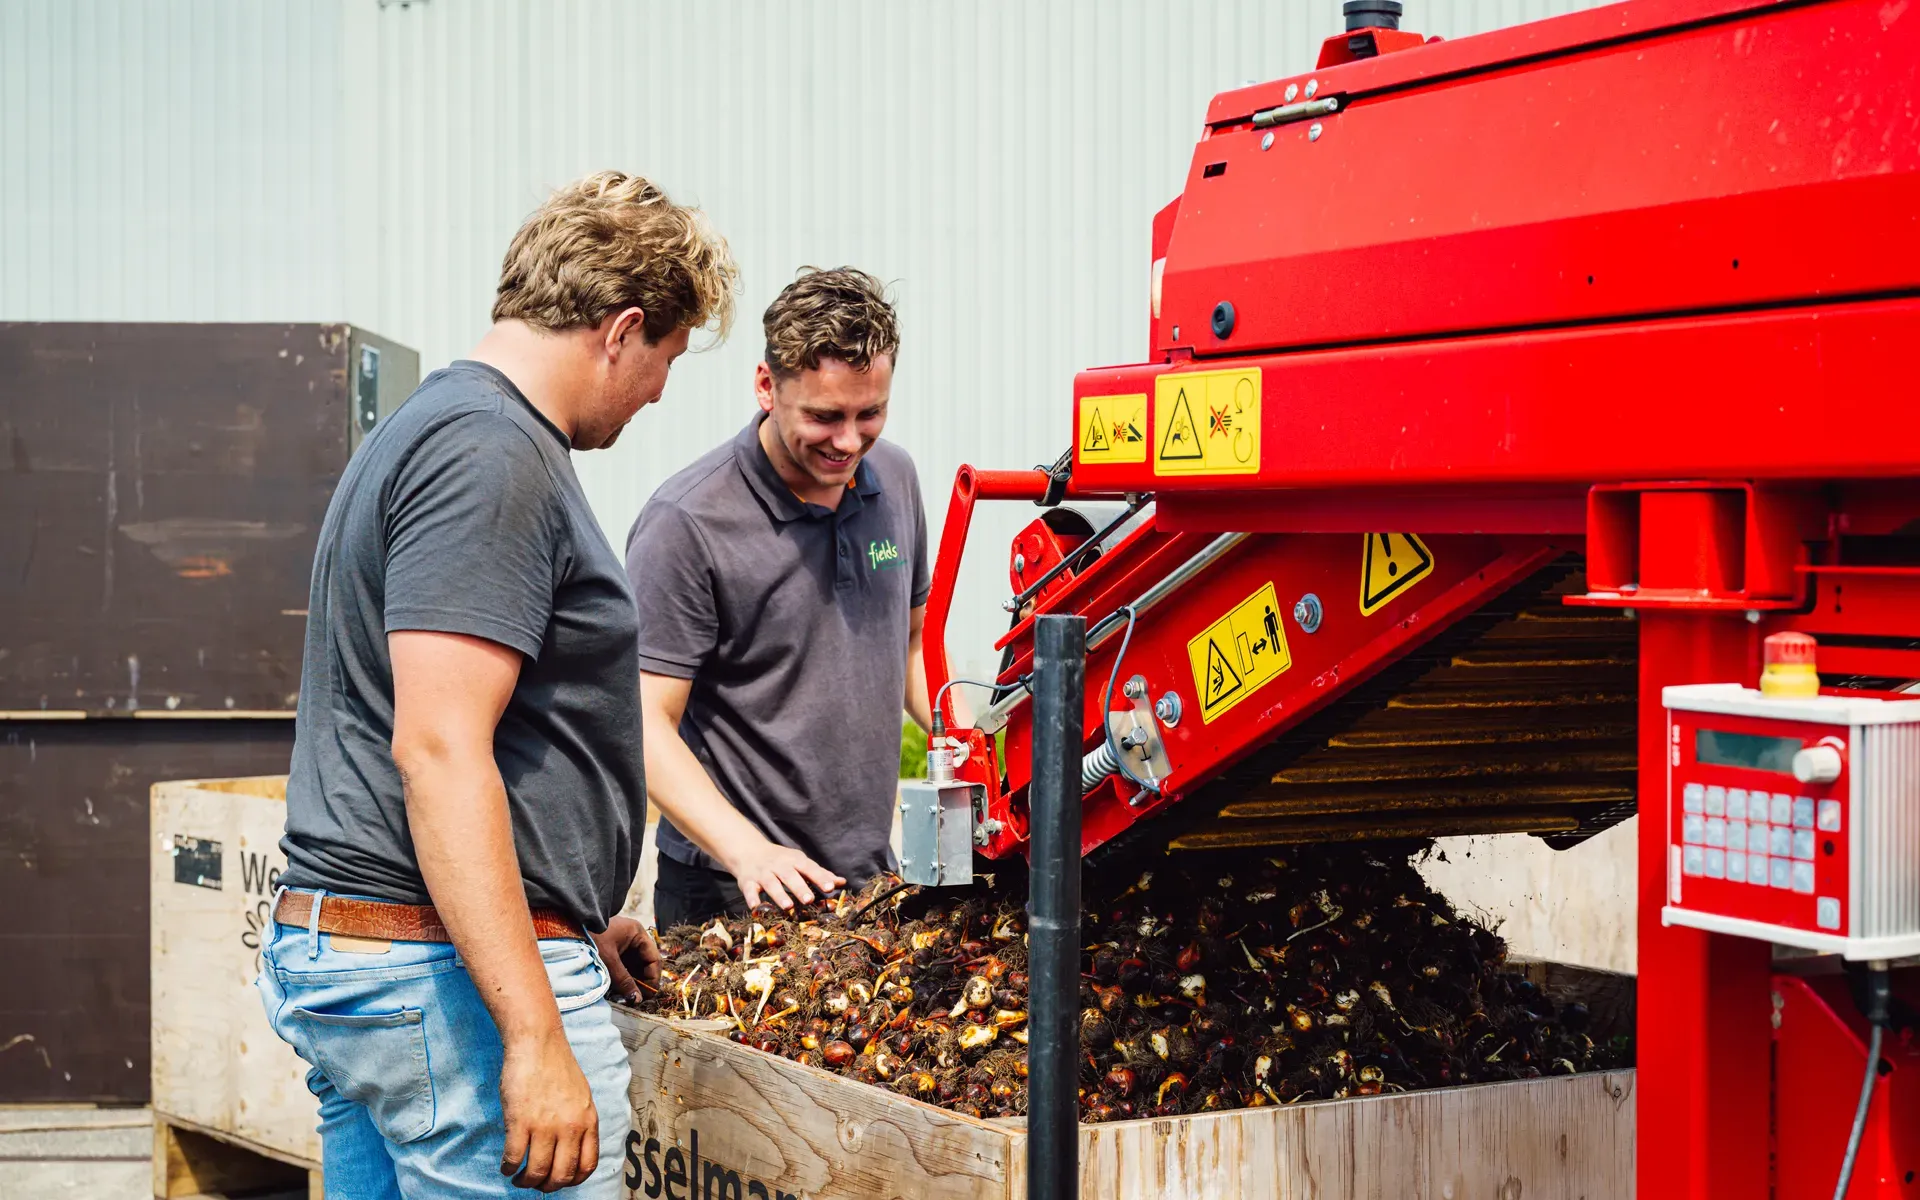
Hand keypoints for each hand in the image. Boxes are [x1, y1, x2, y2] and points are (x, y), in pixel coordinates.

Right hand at [499, 1026, 598, 1191]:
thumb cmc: (556, 1066)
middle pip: (562, 1174)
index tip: (559, 1181)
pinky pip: (514, 1158)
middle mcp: (570, 1126)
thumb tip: (570, 1149)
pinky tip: (506, 1166)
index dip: (572, 1181)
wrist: (537, 1042)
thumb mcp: (581, 1096)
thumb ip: (578, 1122)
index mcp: (588, 1121)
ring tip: (518, 1178)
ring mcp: (545, 1125)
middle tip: (536, 1183)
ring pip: (537, 1172)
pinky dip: (508, 1168)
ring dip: (526, 1181)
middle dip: (547, 1187)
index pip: (587, 1165)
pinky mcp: (520, 1121)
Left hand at [591, 916, 661, 1003]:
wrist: (565, 926)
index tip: (647, 996)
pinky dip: (623, 978)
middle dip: (642, 981)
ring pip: (634, 966)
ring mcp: (623, 944)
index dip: (653, 978)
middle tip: (637, 998)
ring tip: (627, 995)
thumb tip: (637, 999)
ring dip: (632, 981)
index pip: (653, 959)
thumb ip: (624, 981)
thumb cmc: (590, 938)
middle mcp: (633, 938)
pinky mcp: (613, 950)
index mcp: (637, 934)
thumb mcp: (608, 961)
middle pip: (645, 963)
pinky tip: (619, 989)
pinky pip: (624, 966)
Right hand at [721, 837, 843, 911]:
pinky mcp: (747, 881)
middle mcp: (779, 866)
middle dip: (799, 887)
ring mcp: (763, 873)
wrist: (749, 851)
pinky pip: (750, 890)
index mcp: (794, 861)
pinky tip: (756, 907)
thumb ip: (820, 873)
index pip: (809, 868)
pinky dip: (752, 898)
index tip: (830, 887)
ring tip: (788, 906)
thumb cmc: (781, 860)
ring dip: (779, 894)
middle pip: (790, 876)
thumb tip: (842, 882)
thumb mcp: (800, 862)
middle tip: (809, 900)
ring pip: (771, 883)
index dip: (819, 877)